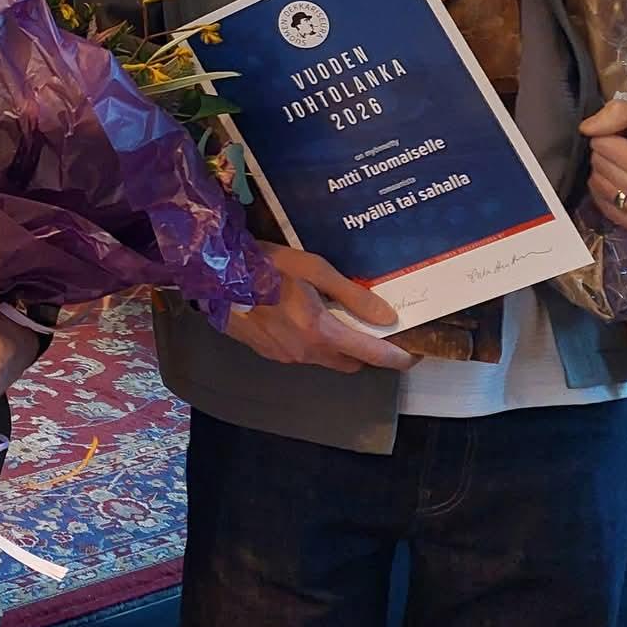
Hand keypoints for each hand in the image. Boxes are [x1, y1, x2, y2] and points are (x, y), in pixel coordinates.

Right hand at [223, 244, 416, 373]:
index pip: (371, 354)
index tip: (412, 355)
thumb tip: (388, 317)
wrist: (214, 274)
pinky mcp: (265, 352)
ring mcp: (283, 356)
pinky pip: (299, 354)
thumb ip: (352, 295)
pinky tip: (296, 317)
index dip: (397, 357)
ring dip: (334, 346)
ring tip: (328, 317)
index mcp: (320, 332)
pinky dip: (309, 342)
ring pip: (323, 359)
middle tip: (366, 328)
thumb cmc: (265, 264)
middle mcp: (305, 352)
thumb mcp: (312, 268)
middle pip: (349, 363)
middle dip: (363, 351)